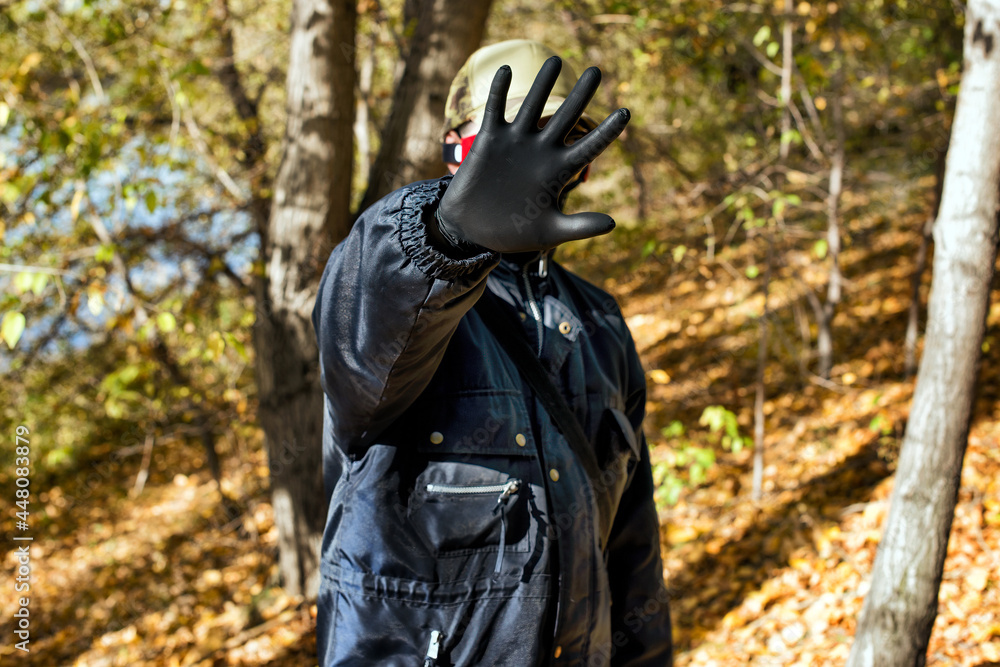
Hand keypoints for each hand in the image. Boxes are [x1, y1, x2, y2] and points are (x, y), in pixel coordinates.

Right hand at [435, 57, 629, 252]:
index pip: (589, 147)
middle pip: (567, 117)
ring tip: (556, 60)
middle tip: (596, 71)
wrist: (472, 230)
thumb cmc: (513, 233)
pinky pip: (496, 109)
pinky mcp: (490, 140)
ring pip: (533, 106)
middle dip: (581, 95)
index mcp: (558, 171)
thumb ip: (580, 227)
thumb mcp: (549, 233)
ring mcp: (516, 143)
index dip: (608, 131)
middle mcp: (541, 151)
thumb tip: (612, 223)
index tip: (626, 112)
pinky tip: (507, 70)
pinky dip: (499, 90)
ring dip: (544, 84)